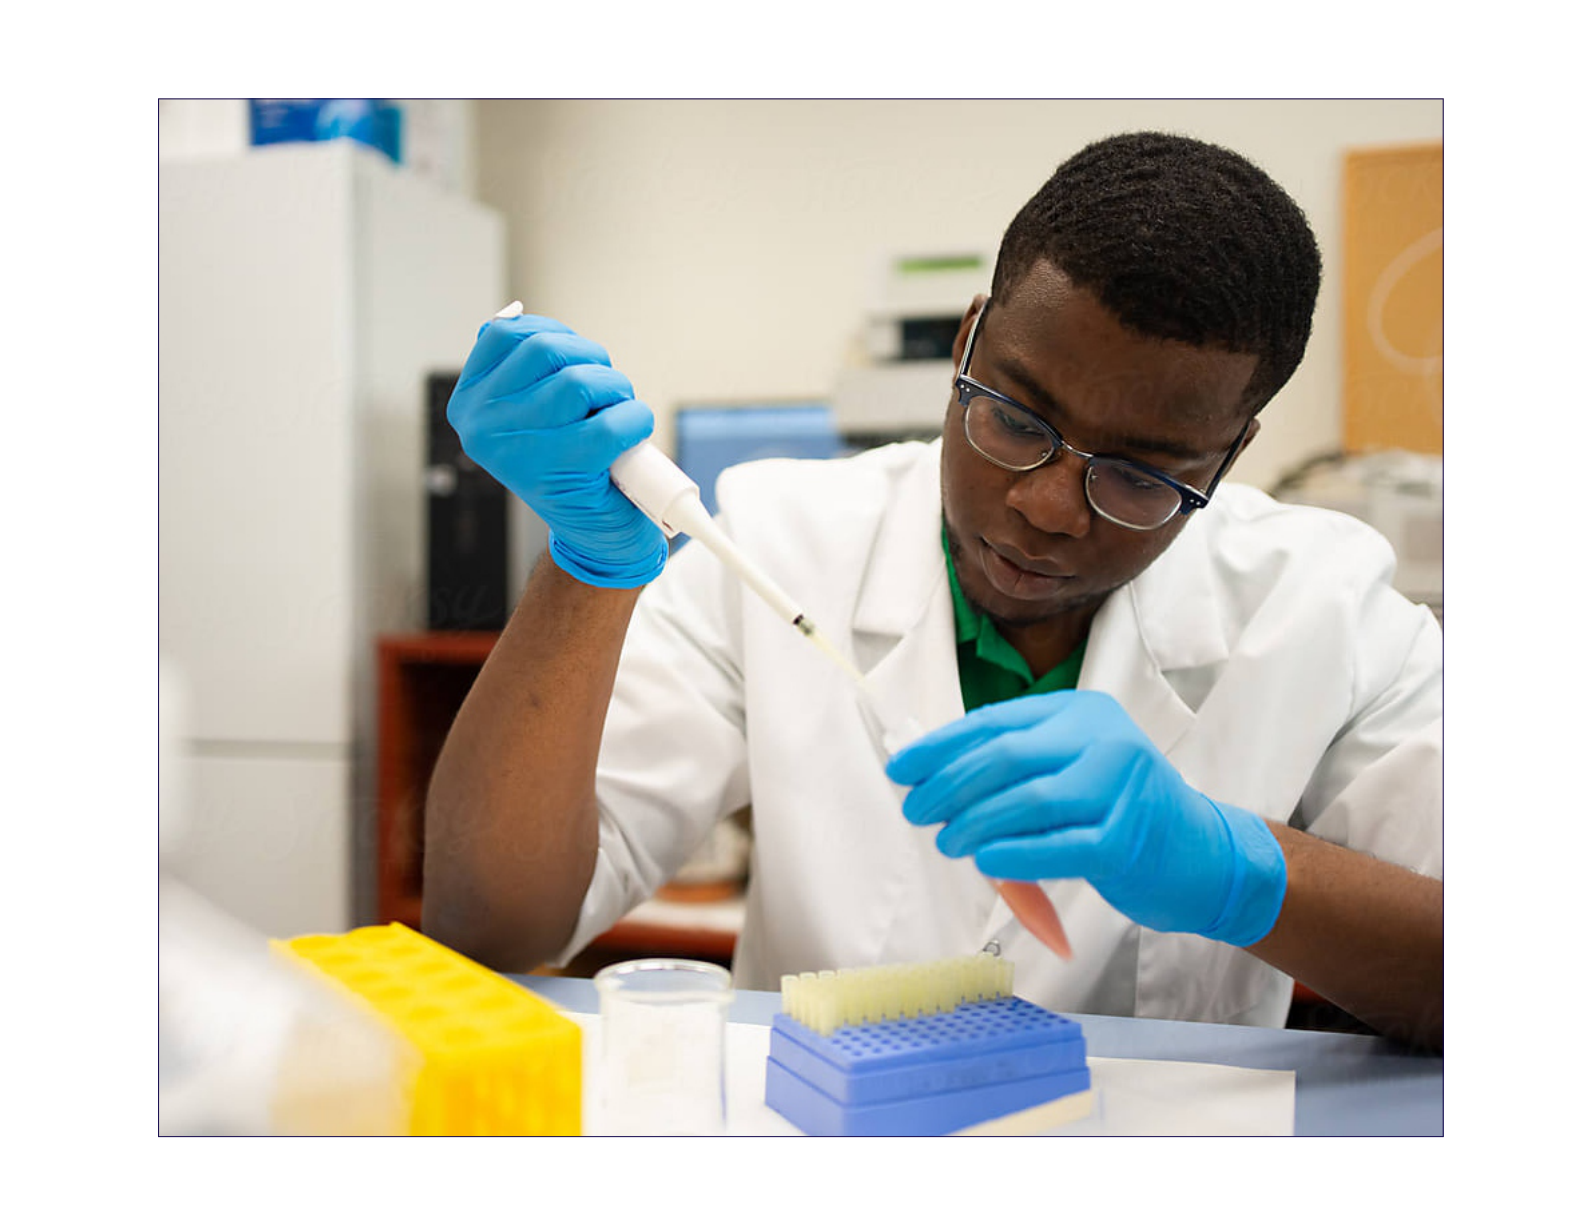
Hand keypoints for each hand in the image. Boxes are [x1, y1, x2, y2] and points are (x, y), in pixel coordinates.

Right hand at [447, 313, 668, 587]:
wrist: (596, 535)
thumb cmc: (570, 465)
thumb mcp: (529, 412)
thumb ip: (518, 368)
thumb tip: (516, 316)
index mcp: (468, 403)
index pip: (506, 334)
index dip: (555, 336)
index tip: (576, 361)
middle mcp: (481, 425)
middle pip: (547, 350)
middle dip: (592, 361)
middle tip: (607, 393)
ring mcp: (515, 450)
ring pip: (579, 381)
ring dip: (616, 390)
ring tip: (619, 414)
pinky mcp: (558, 472)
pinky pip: (609, 423)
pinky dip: (634, 421)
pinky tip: (632, 434)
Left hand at [884, 691, 1285, 945]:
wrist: (1201, 856)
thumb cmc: (1118, 814)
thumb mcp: (1071, 770)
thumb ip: (1014, 769)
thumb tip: (928, 776)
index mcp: (1082, 713)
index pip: (996, 722)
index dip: (941, 746)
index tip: (901, 768)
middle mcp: (1104, 739)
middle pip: (1006, 756)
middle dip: (949, 785)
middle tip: (916, 811)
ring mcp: (1120, 787)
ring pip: (1028, 799)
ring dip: (974, 823)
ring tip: (947, 842)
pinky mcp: (1127, 839)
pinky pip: (1056, 846)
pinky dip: (1012, 854)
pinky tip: (985, 863)